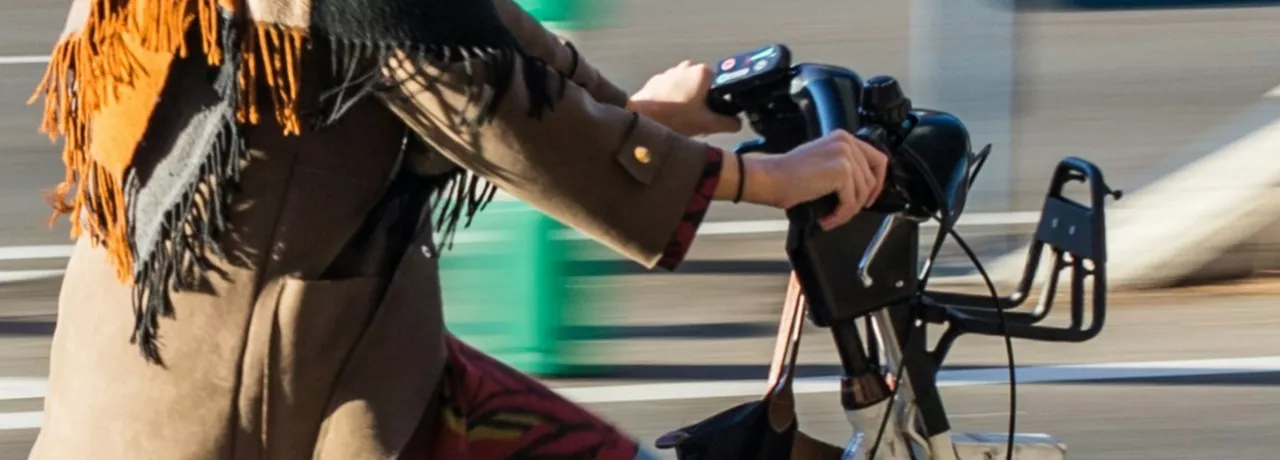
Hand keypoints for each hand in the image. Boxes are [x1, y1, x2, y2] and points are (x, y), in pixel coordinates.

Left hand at [627, 60, 742, 136]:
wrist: (640, 119)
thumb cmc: (674, 119)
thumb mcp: (706, 124)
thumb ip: (727, 123)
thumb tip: (737, 124)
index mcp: (702, 72)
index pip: (720, 84)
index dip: (718, 101)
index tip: (711, 115)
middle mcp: (686, 66)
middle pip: (702, 85)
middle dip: (701, 100)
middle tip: (696, 119)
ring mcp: (669, 72)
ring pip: (686, 87)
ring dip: (686, 100)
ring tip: (680, 119)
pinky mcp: (655, 80)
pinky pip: (670, 90)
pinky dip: (672, 100)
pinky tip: (668, 115)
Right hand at [729, 130, 888, 229]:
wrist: (771, 178)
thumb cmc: (789, 175)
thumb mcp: (823, 162)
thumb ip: (843, 166)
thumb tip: (863, 188)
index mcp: (844, 138)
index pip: (877, 159)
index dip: (877, 182)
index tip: (868, 198)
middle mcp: (847, 142)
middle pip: (872, 178)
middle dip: (861, 201)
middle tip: (846, 212)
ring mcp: (845, 155)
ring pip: (862, 192)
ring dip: (847, 211)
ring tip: (831, 217)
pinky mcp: (842, 171)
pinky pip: (851, 202)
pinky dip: (840, 215)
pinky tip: (827, 218)